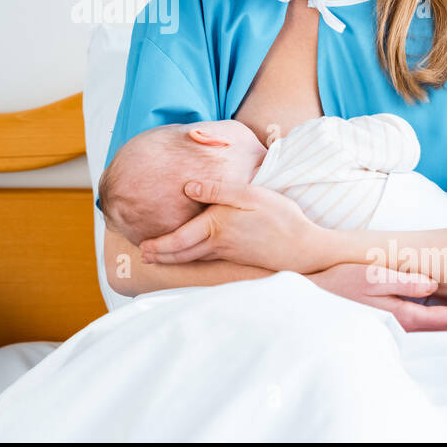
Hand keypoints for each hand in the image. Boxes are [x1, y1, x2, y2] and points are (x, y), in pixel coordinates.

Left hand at [138, 179, 331, 273]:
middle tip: (143, 257)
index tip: (143, 248)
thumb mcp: (249, 195)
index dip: (159, 246)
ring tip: (159, 259)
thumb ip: (218, 189)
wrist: (304, 248)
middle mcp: (219, 243)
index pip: (179, 240)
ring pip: (194, 258)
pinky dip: (192, 258)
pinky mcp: (240, 257)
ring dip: (174, 259)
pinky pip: (208, 259)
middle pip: (183, 254)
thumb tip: (188, 187)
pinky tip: (193, 255)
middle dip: (161, 256)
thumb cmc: (279, 217)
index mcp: (217, 226)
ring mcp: (230, 253)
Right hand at [305, 262, 446, 331]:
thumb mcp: (370, 276)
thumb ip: (402, 281)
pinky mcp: (391, 319)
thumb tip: (433, 285)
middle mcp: (403, 324)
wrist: (312, 292)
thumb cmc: (339, 282)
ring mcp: (397, 324)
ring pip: (440, 328)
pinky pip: (427, 323)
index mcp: (403, 315)